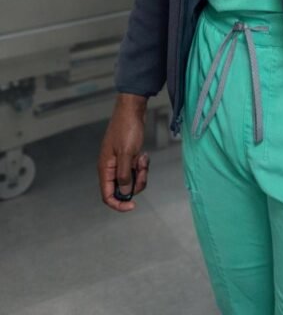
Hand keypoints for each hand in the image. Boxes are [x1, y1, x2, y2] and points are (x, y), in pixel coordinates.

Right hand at [97, 94, 149, 211]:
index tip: (133, 206)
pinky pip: (136, 170)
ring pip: (131, 179)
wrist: (132, 109)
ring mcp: (120, 162)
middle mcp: (111, 168)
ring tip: (143, 158)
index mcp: (106, 168)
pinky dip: (142, 165)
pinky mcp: (128, 157)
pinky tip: (143, 154)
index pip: (107, 196)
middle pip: (122, 189)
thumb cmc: (127, 128)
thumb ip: (124, 175)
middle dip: (135, 184)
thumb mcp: (127, 153)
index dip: (118, 204)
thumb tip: (125, 193)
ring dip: (140, 173)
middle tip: (143, 170)